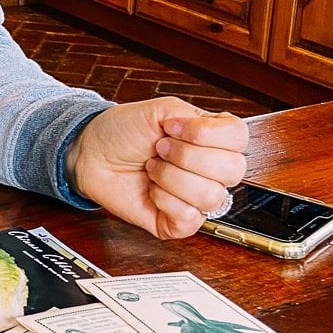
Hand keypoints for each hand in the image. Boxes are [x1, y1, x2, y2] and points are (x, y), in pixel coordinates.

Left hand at [67, 98, 247, 241]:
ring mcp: (197, 198)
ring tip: (152, 168)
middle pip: (232, 169)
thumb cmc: (124, 132)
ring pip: (211, 195)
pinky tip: (151, 189)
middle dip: (187, 156)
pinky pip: (190, 217)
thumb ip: (195, 117)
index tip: (173, 127)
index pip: (239, 138)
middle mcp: (211, 169)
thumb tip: (206, 136)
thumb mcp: (162, 110)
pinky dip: (164, 198)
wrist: (93, 153)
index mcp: (212, 139)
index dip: (208, 134)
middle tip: (160, 149)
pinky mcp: (179, 222)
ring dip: (172, 177)